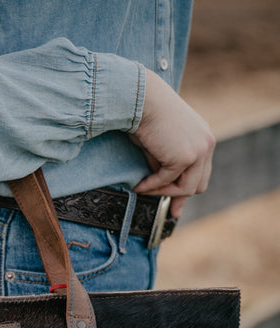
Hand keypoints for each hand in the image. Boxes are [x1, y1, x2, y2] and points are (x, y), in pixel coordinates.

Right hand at [131, 69, 215, 217]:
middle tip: (169, 211)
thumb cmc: (145, 115)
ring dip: (163, 193)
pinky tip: (138, 185)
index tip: (175, 207)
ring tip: (143, 189)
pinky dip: (151, 187)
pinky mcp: (185, 157)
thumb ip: (167, 166)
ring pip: (186, 189)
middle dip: (181, 197)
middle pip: (199, 184)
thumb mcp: (161, 144)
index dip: (187, 189)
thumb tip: (161, 190)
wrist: (140, 98)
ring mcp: (199, 151)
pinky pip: (167, 182)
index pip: (201, 172)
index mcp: (204, 137)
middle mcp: (207, 143)